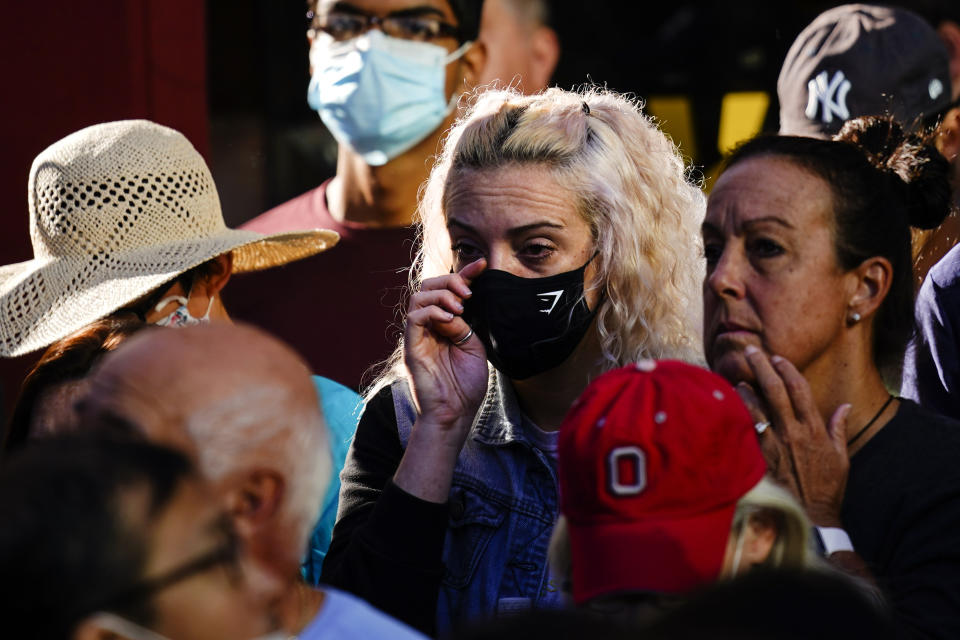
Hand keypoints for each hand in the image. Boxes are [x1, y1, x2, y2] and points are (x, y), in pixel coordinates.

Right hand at [404, 258, 487, 445]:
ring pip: (418, 297)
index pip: (449, 291)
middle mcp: (429, 327)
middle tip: (468, 294)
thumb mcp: (474, 346)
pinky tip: (448, 318)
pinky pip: (414, 317)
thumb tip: (457, 307)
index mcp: (445, 325)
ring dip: (441, 294)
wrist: (456, 413)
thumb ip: (465, 324)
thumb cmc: (465, 385)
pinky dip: (431, 311)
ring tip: (459, 307)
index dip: (464, 274)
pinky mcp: (411, 346)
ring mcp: (418, 336)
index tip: (483, 265)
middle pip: (429, 287)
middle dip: (450, 281)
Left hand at [736, 345, 850, 526]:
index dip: (787, 369)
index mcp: (814, 428)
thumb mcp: (841, 456)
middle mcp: (794, 432)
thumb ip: (839, 428)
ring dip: (747, 390)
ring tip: (739, 377)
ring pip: (757, 408)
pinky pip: (748, 431)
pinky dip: (739, 416)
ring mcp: (776, 444)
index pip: (799, 389)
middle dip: (763, 368)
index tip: (777, 358)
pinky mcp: (763, 457)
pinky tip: (731, 406)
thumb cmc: (828, 486)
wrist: (814, 514)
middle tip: (751, 352)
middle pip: (776, 391)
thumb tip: (845, 407)